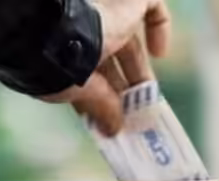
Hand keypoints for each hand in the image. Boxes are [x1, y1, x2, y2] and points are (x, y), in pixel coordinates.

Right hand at [42, 0, 171, 135]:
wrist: (60, 34)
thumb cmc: (58, 65)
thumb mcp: (79, 91)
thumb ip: (100, 107)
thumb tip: (113, 130)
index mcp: (65, 50)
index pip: (87, 74)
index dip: (99, 95)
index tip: (110, 116)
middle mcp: (84, 30)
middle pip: (109, 61)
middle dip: (122, 88)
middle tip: (133, 113)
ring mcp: (107, 13)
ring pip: (129, 42)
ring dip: (139, 73)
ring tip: (147, 99)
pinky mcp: (129, 0)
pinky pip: (151, 7)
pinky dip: (159, 28)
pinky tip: (160, 53)